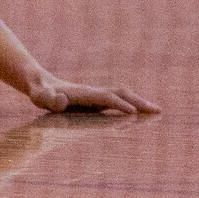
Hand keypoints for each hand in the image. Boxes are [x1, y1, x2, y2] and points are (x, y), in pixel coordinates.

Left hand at [28, 75, 159, 116]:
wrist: (41, 83)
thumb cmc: (40, 93)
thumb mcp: (39, 97)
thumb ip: (47, 98)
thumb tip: (60, 100)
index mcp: (83, 93)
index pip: (105, 98)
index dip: (118, 105)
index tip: (133, 113)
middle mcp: (94, 92)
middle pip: (120, 93)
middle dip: (138, 102)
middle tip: (158, 111)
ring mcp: (97, 95)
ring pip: (122, 96)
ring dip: (140, 103)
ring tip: (157, 112)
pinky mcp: (97, 100)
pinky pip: (119, 102)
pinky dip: (133, 105)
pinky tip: (142, 114)